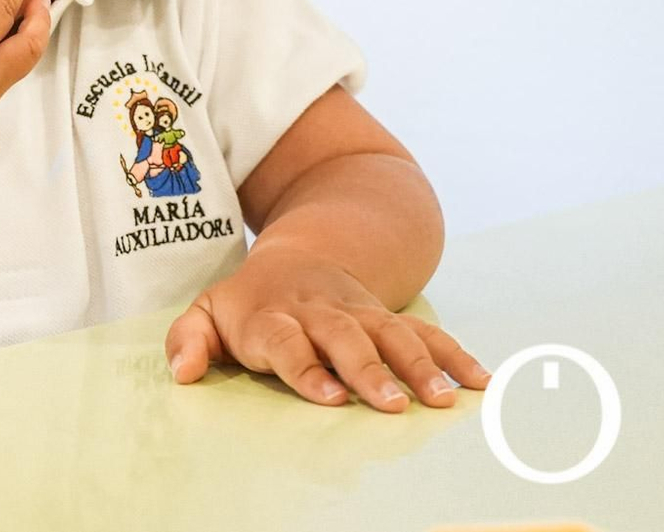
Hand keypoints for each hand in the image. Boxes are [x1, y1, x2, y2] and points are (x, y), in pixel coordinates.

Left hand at [164, 245, 491, 410]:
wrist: (294, 259)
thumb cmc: (246, 304)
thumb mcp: (207, 313)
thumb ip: (189, 340)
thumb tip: (182, 374)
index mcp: (272, 316)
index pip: (289, 343)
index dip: (307, 369)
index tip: (329, 396)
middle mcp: (320, 313)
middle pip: (346, 339)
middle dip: (369, 371)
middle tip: (392, 404)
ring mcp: (359, 312)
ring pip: (392, 335)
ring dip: (420, 366)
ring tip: (444, 399)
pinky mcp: (388, 316)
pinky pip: (426, 332)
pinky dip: (454, 355)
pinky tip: (481, 381)